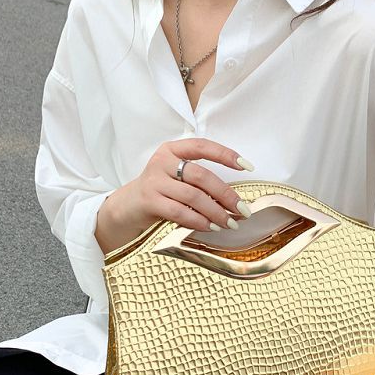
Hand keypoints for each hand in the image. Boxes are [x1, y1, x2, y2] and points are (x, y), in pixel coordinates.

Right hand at [95, 138, 255, 253]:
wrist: (127, 207)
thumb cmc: (161, 192)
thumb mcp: (177, 177)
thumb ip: (199, 179)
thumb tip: (234, 198)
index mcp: (172, 149)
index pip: (203, 146)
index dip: (226, 154)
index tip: (247, 166)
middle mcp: (162, 161)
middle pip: (201, 176)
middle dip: (226, 195)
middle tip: (242, 210)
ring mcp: (154, 180)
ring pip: (193, 196)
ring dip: (215, 212)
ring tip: (229, 223)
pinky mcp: (149, 200)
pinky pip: (180, 211)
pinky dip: (199, 221)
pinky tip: (210, 227)